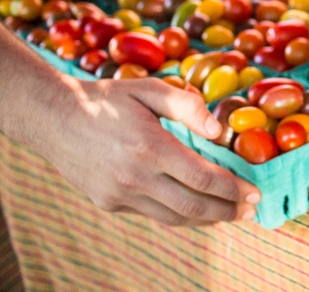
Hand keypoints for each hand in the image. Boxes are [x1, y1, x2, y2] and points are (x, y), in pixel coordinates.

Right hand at [39, 76, 259, 225]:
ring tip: (231, 215)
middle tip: (251, 210)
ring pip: (173, 217)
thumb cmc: (108, 99)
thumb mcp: (149, 89)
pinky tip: (198, 209)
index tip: (255, 192)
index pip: (203, 178)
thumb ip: (188, 106)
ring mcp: (119, 194)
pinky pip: (153, 215)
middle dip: (227, 210)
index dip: (234, 189)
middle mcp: (134, 177)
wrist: (53, 117)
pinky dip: (180, 215)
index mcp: (149, 147)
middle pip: (193, 205)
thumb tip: (220, 130)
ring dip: (207, 219)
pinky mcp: (108, 203)